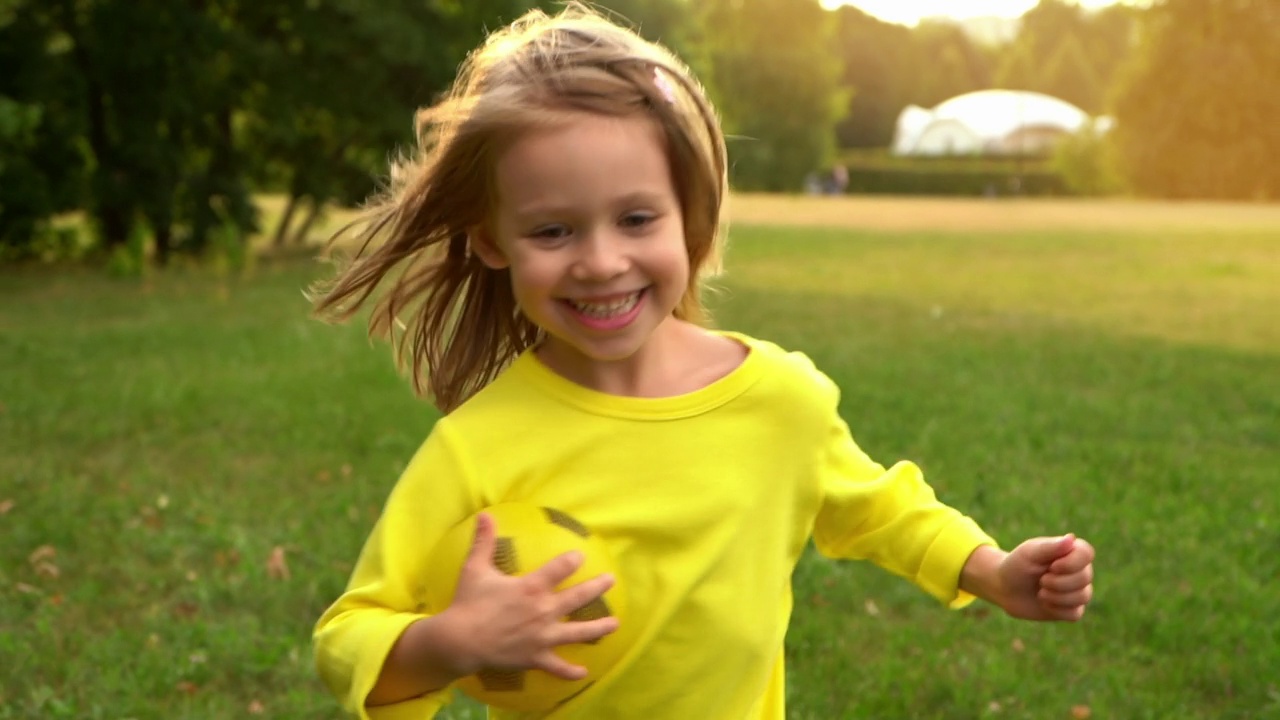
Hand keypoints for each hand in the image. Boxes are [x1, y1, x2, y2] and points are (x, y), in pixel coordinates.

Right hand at [439, 512, 619, 679]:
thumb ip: (484, 541)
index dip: (573, 560)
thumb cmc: (468, 602)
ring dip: (598, 628)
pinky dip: (571, 672)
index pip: (561, 568)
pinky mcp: (536, 657)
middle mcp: (543, 611)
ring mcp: (543, 636)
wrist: (460, 641)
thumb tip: (485, 514)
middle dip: (597, 587)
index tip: (581, 556)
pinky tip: (584, 673)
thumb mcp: (475, 568)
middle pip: (578, 597)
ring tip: (615, 624)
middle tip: (611, 581)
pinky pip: (557, 667)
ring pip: (578, 632)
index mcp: (532, 587)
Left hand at [996, 534, 1094, 620]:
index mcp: (1070, 551)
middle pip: (1085, 577)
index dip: (1071, 563)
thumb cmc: (1017, 566)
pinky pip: (1075, 613)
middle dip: (1058, 582)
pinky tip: (1044, 603)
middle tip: (1041, 580)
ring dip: (1056, 596)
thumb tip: (1071, 538)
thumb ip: (1050, 547)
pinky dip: (1056, 609)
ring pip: (1083, 597)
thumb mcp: (1029, 553)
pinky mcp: (1072, 609)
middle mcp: (1079, 569)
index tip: (1052, 566)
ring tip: (1041, 591)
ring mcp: (1077, 590)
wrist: (1005, 589)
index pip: (1086, 553)